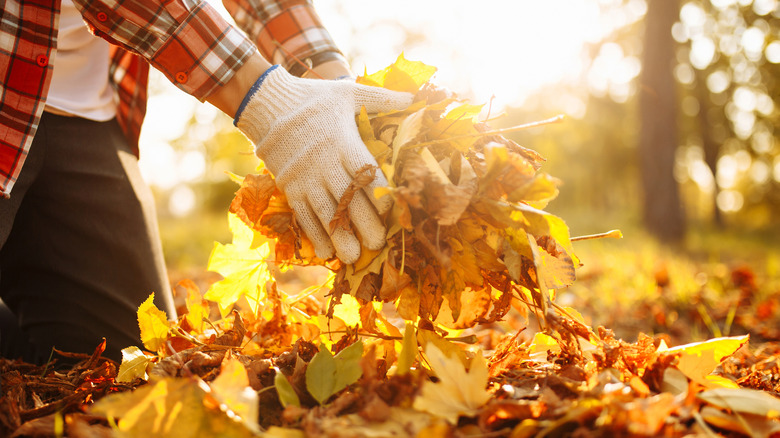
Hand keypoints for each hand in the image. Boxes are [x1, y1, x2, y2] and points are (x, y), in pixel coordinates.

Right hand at [234, 65, 412, 263]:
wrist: (268, 104)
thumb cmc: (315, 98)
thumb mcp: (349, 92)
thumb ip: (382, 97)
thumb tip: (417, 97)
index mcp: (342, 141)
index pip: (363, 170)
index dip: (378, 191)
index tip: (391, 210)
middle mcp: (324, 162)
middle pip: (346, 197)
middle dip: (363, 223)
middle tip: (378, 244)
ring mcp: (304, 176)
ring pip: (324, 211)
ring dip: (338, 236)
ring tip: (352, 258)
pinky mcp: (289, 185)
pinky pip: (302, 214)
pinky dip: (313, 234)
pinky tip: (325, 252)